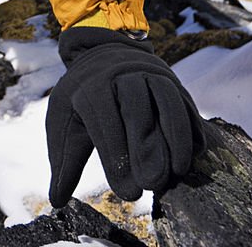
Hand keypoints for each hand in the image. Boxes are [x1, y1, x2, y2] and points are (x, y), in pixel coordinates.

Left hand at [46, 27, 204, 204]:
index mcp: (90, 86)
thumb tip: (57, 201)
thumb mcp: (64, 118)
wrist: (103, 50)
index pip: (103, 121)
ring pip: (166, 99)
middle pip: (135, 107)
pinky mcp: (170, 78)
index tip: (127, 193)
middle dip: (145, 146)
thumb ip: (65, 159)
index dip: (116, 157)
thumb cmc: (82, 95)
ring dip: (176, 135)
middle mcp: (120, 75)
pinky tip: (194, 153)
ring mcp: (148, 73)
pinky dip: (191, 125)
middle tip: (152, 184)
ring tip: (179, 171)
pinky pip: (184, 100)